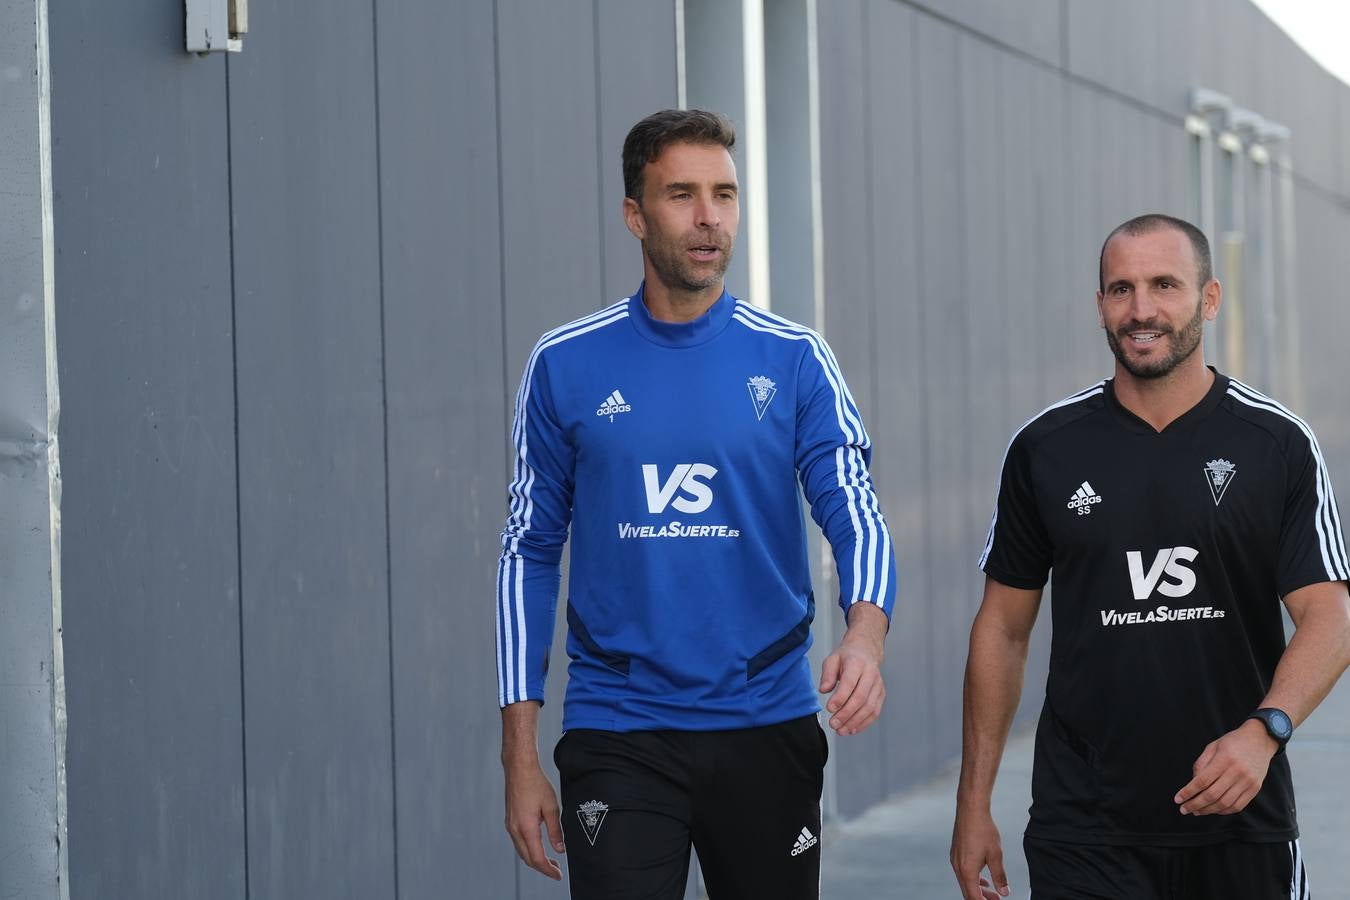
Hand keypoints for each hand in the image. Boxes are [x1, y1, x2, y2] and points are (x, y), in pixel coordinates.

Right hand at [503, 759, 564, 879]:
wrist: (519, 769)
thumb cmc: (535, 783)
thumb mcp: (552, 807)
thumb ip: (556, 831)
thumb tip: (560, 849)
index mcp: (526, 828)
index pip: (537, 858)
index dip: (548, 870)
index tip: (558, 875)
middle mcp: (515, 830)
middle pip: (528, 858)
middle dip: (542, 868)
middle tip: (556, 871)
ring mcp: (510, 825)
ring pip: (522, 851)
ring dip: (535, 859)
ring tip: (550, 861)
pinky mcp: (510, 821)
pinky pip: (518, 842)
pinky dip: (529, 850)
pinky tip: (538, 847)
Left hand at [819, 602, 886, 735]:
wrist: (865, 651)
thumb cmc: (847, 657)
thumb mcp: (832, 659)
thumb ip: (827, 674)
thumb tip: (824, 690)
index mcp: (857, 663)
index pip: (850, 683)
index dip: (840, 697)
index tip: (829, 708)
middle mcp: (871, 675)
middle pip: (860, 698)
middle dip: (846, 714)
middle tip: (833, 723)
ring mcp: (878, 686)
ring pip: (869, 708)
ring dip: (854, 722)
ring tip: (841, 730)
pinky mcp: (881, 695)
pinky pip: (874, 712)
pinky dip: (863, 723)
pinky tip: (852, 729)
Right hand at [950, 808, 1009, 898]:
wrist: (970, 810)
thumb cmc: (983, 829)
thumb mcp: (996, 855)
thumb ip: (1000, 876)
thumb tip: (1004, 892)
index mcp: (967, 870)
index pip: (974, 897)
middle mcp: (958, 867)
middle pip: (967, 892)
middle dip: (981, 898)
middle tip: (996, 899)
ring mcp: (955, 860)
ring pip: (965, 882)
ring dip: (977, 889)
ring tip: (991, 891)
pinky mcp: (956, 853)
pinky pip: (963, 873)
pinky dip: (973, 879)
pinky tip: (982, 877)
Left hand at [1173, 719, 1277, 815]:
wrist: (1260, 740)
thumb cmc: (1232, 742)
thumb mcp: (1212, 746)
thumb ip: (1201, 764)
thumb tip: (1192, 784)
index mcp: (1224, 759)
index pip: (1202, 781)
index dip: (1188, 792)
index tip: (1177, 799)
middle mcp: (1237, 772)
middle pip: (1212, 795)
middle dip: (1195, 804)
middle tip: (1184, 809)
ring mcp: (1248, 782)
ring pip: (1225, 803)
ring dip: (1208, 810)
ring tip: (1196, 811)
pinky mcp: (1255, 789)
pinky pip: (1238, 806)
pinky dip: (1224, 811)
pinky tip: (1213, 810)